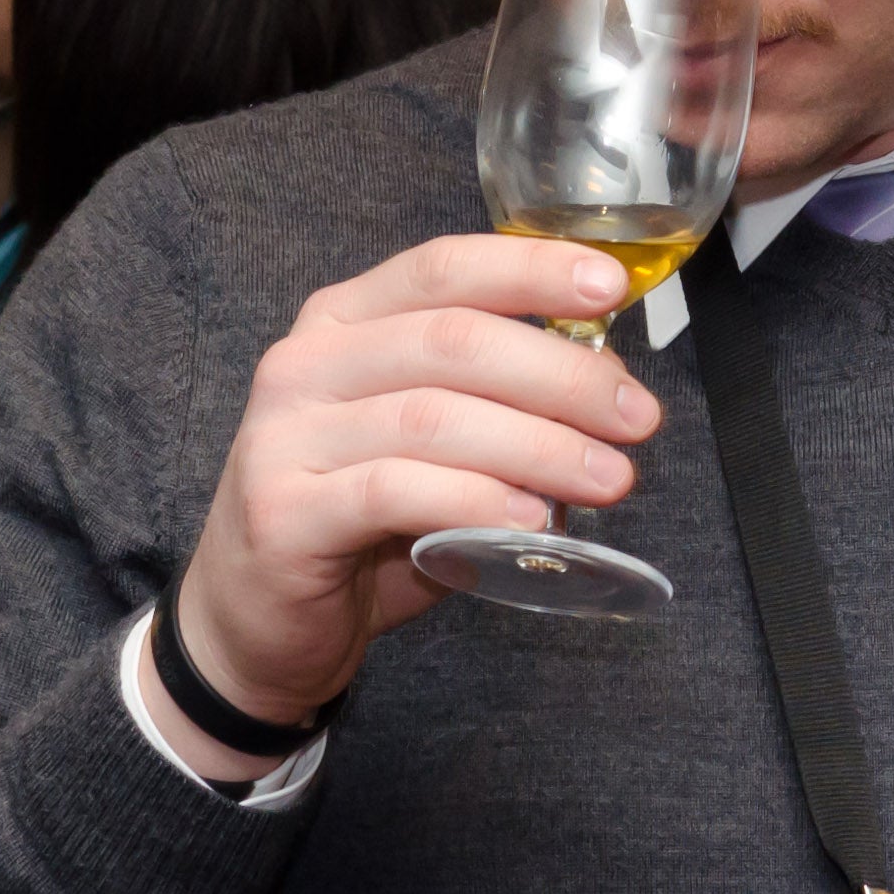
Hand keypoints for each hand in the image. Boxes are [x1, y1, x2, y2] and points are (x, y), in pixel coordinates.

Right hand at [157, 235, 658, 776]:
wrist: (257, 625)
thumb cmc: (359, 526)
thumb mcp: (429, 446)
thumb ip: (495, 407)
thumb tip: (607, 390)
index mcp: (343, 323)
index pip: (443, 269)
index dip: (530, 271)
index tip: (611, 288)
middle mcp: (306, 364)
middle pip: (453, 340)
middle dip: (562, 376)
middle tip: (637, 417)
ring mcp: (284, 435)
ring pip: (434, 417)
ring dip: (539, 446)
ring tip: (609, 478)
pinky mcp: (283, 512)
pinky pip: (395, 490)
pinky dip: (476, 500)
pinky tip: (531, 520)